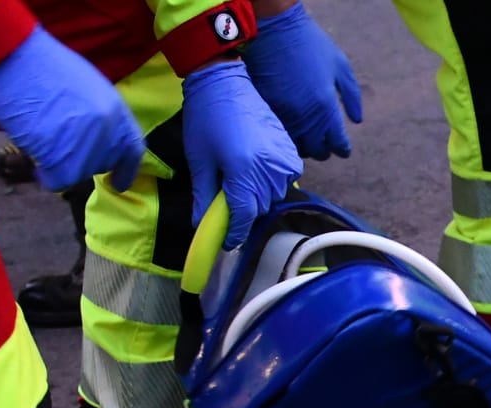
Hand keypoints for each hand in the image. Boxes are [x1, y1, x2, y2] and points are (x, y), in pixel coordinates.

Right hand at [0, 27, 143, 191]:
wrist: (11, 57)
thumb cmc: (40, 64)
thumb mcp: (85, 84)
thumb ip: (98, 113)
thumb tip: (96, 138)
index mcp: (117, 108)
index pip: (133, 150)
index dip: (126, 170)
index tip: (117, 183)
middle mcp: (108, 129)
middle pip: (103, 163)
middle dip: (83, 161)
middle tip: (59, 146)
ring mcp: (87, 144)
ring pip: (80, 173)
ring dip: (61, 163)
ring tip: (42, 137)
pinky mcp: (61, 157)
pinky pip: (59, 180)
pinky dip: (47, 177)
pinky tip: (36, 163)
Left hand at [181, 60, 302, 247]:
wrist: (225, 83)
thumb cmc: (206, 120)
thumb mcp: (199, 161)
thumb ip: (204, 197)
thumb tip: (201, 226)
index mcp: (244, 173)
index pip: (244, 216)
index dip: (234, 232)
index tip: (226, 240)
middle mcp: (269, 170)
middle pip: (261, 208)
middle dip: (244, 212)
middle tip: (226, 204)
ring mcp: (284, 160)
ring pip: (274, 196)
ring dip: (258, 196)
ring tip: (240, 183)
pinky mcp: (291, 151)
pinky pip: (285, 179)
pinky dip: (271, 181)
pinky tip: (255, 171)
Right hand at [240, 4, 362, 159]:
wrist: (274, 31)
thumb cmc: (311, 45)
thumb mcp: (341, 66)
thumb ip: (352, 96)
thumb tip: (357, 120)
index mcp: (326, 107)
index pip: (338, 143)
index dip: (342, 149)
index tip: (343, 149)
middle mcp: (306, 117)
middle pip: (317, 151)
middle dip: (325, 150)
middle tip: (327, 146)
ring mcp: (284, 116)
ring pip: (297, 147)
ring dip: (306, 147)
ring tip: (310, 140)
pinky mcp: (267, 110)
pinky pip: (280, 134)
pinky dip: (289, 137)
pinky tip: (294, 131)